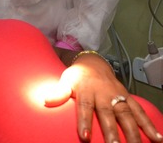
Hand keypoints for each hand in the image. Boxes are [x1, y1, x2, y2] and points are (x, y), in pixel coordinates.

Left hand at [44, 52, 162, 141]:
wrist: (93, 63)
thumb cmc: (78, 77)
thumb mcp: (65, 80)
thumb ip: (58, 92)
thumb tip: (45, 100)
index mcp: (87, 90)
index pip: (85, 107)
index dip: (84, 121)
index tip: (85, 136)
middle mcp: (104, 94)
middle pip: (108, 114)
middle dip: (112, 131)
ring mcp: (118, 96)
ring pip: (127, 115)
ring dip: (133, 132)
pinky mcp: (128, 98)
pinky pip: (140, 112)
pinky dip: (148, 125)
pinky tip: (156, 138)